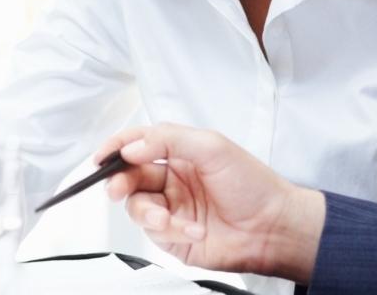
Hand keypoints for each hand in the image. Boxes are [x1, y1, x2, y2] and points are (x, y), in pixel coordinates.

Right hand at [98, 124, 326, 282]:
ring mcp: (172, 208)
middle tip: (117, 188)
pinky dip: (170, 230)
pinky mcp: (173, 236)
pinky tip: (194, 229)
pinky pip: (154, 232)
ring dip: (148, 212)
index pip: (139, 144)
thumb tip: (133, 147)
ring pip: (137, 206)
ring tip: (166, 217)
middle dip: (119, 182)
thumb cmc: (253, 185)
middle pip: (129, 176)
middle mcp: (172, 179)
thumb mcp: (212, 147)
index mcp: (180, 153)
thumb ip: (168, 140)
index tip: (103, 156)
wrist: (273, 227)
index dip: (117, 147)